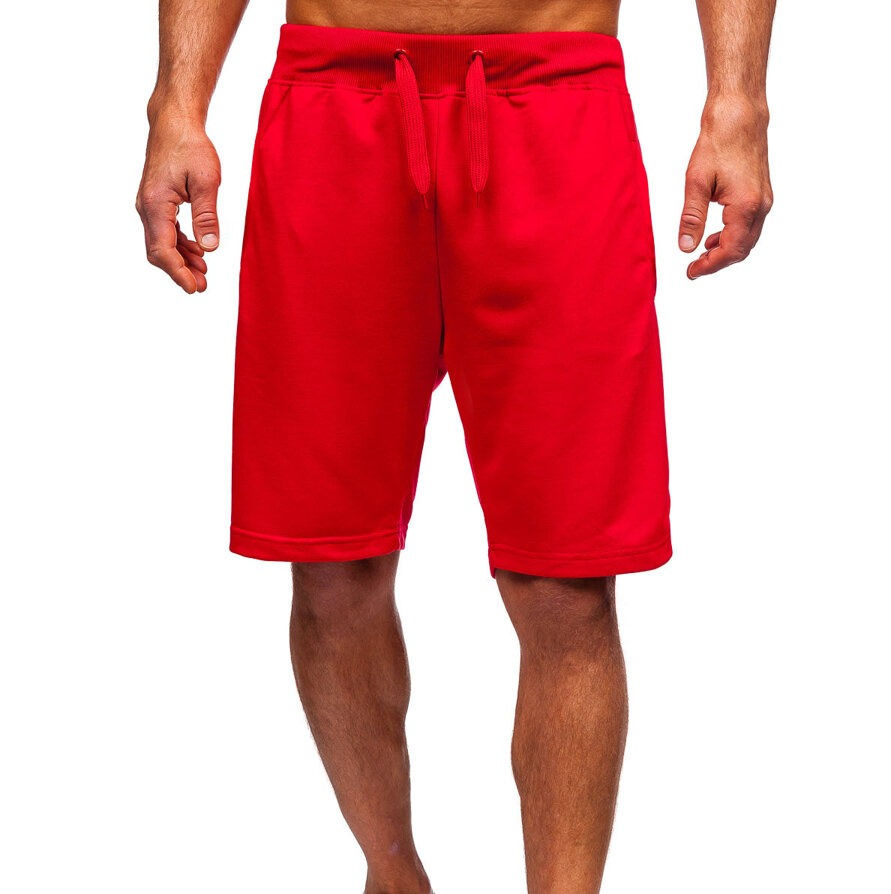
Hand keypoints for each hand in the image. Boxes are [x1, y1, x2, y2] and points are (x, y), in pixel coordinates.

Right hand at [136, 114, 220, 292]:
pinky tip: (197, 251)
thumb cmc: (190, 146)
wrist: (174, 122)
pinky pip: (165, 231)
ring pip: (161, 243)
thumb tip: (210, 247)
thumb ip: (207, 215)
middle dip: (179, 271)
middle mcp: (146, 207)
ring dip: (181, 259)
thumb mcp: (206, 181)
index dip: (178, 273)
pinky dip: (180, 244)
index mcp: (155, 204)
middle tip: (201, 286)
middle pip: (159, 251)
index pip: (163, 250)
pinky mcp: (156, 201)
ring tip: (203, 272)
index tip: (193, 288)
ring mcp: (149, 205)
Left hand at [679, 96, 772, 279]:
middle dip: (718, 262)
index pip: (730, 250)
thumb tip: (685, 247)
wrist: (739, 117)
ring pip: (748, 240)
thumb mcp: (696, 183)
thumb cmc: (718, 143)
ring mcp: (765, 201)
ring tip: (701, 254)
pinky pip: (750, 226)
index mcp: (746, 206)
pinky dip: (733, 237)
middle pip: (742, 250)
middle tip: (694, 268)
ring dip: (726, 251)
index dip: (709, 266)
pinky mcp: (762, 195)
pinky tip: (714, 236)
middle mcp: (761, 206)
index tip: (691, 272)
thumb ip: (691, 218)